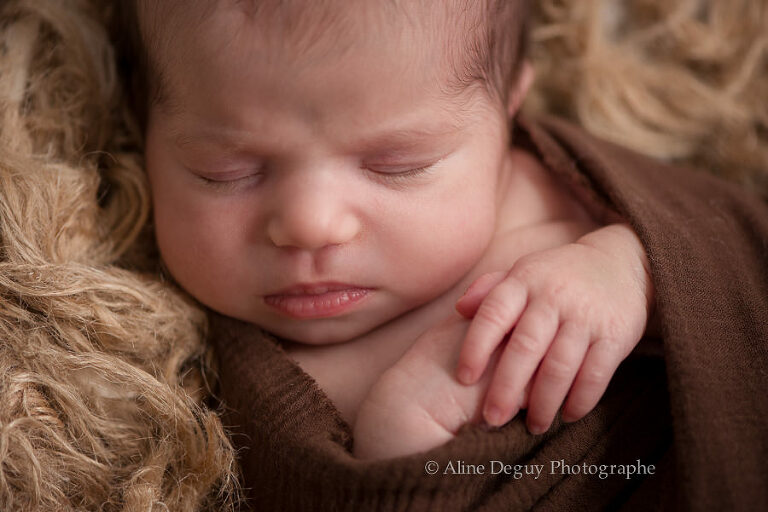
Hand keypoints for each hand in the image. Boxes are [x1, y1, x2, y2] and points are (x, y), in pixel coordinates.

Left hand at [454, 223, 653, 433]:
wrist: (620, 263)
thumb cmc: (557, 277)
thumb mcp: (523, 272)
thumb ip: (489, 289)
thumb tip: (459, 309)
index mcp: (524, 281)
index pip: (493, 314)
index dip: (476, 347)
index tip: (464, 377)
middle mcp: (553, 297)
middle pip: (525, 347)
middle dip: (506, 387)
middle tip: (492, 419)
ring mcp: (586, 317)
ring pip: (560, 367)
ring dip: (544, 403)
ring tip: (533, 426)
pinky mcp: (615, 335)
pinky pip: (596, 374)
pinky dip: (580, 400)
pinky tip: (567, 415)